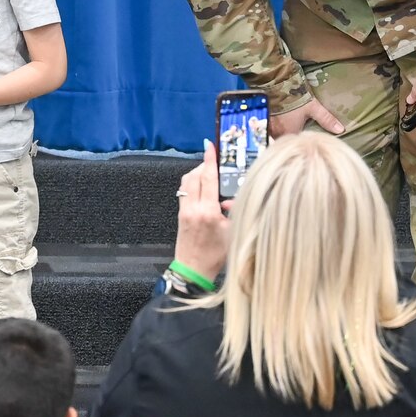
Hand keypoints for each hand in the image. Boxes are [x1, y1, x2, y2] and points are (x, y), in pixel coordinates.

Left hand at [173, 141, 232, 282]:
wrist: (193, 270)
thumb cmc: (215, 256)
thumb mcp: (233, 233)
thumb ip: (235, 212)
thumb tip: (232, 197)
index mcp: (208, 212)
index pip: (208, 178)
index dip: (210, 160)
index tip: (211, 145)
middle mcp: (193, 208)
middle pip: (195, 175)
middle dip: (204, 165)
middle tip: (215, 162)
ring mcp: (184, 210)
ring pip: (187, 182)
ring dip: (197, 173)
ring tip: (210, 174)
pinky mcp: (180, 214)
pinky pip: (185, 191)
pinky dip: (192, 184)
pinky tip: (203, 189)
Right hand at [271, 97, 346, 136]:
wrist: (275, 83)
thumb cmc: (295, 97)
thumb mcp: (313, 107)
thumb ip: (326, 119)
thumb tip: (341, 130)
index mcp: (290, 133)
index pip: (295, 143)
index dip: (301, 141)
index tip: (305, 140)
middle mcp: (277, 132)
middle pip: (284, 140)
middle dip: (290, 137)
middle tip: (297, 133)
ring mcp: (269, 125)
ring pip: (275, 134)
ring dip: (281, 131)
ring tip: (287, 126)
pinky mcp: (264, 117)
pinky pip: (268, 127)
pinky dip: (273, 125)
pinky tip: (278, 119)